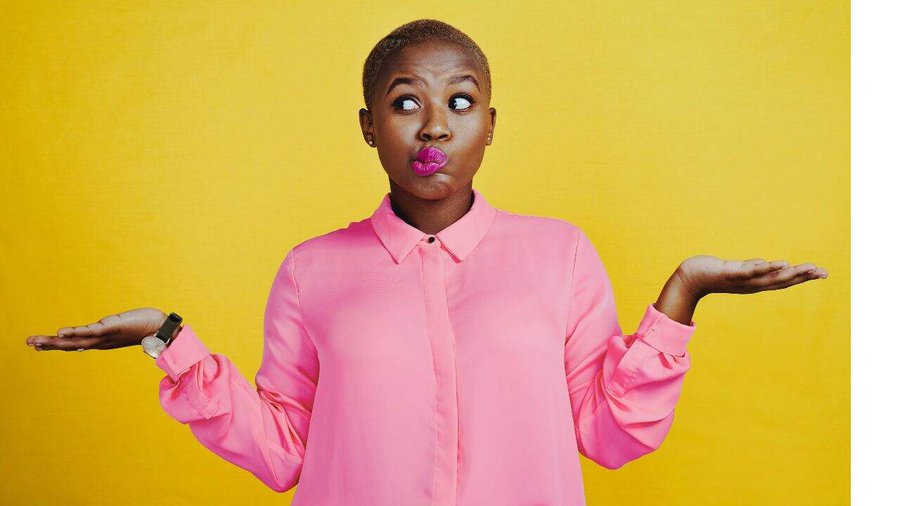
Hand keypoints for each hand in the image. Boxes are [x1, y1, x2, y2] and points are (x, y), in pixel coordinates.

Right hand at [25, 307, 167, 351]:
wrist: (159, 328)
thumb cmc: (141, 327)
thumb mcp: (119, 330)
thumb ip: (107, 331)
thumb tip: (99, 332)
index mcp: (100, 341)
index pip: (73, 344)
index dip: (55, 345)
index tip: (37, 345)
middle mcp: (99, 341)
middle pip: (69, 344)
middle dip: (48, 344)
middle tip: (28, 342)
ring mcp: (103, 336)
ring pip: (74, 340)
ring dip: (54, 340)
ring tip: (36, 340)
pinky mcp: (110, 328)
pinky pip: (88, 331)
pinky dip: (73, 332)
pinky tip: (60, 332)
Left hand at [677, 255, 827, 297]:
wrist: (690, 278)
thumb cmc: (714, 274)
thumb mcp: (739, 272)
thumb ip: (754, 270)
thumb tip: (768, 265)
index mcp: (756, 284)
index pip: (783, 281)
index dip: (803, 278)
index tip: (822, 273)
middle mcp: (751, 285)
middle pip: (781, 281)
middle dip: (803, 276)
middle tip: (823, 272)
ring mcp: (741, 280)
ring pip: (769, 277)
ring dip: (790, 273)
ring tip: (808, 268)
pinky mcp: (730, 273)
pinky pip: (750, 271)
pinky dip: (765, 268)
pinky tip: (778, 263)